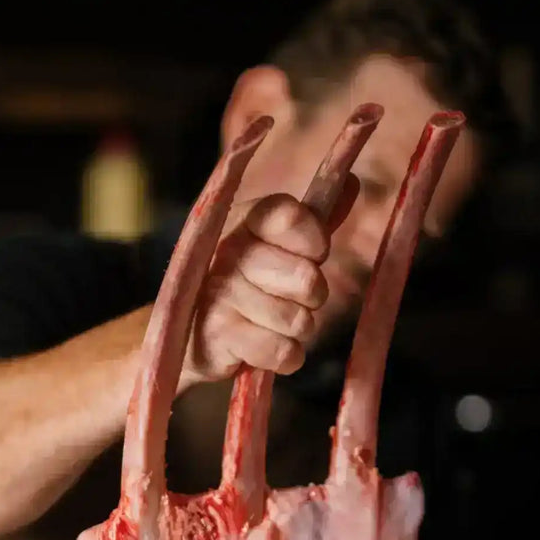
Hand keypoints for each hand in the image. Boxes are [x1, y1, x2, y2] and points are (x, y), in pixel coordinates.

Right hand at [181, 178, 359, 387]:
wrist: (188, 332)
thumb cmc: (243, 283)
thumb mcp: (273, 245)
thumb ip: (311, 221)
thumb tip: (352, 183)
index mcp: (244, 221)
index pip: (291, 217)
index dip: (315, 241)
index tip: (315, 254)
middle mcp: (228, 253)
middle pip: (306, 278)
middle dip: (312, 296)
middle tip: (292, 297)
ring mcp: (220, 296)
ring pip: (298, 320)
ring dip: (297, 328)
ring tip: (274, 322)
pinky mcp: (220, 338)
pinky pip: (283, 352)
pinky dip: (286, 356)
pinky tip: (269, 346)